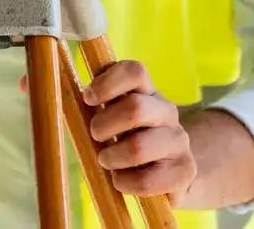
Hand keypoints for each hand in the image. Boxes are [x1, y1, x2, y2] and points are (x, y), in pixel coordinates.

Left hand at [82, 60, 197, 201]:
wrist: (171, 171)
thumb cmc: (129, 138)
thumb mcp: (115, 117)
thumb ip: (98, 106)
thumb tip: (69, 101)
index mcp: (147, 91)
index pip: (134, 71)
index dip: (107, 82)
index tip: (88, 98)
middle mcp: (167, 111)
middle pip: (136, 109)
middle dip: (105, 125)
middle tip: (95, 135)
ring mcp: (179, 140)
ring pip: (139, 147)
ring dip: (113, 157)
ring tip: (106, 161)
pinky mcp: (184, 171)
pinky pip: (147, 180)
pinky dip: (125, 182)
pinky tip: (121, 180)